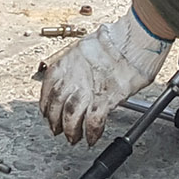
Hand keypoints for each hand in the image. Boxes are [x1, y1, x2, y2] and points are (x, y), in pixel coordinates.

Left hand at [39, 7, 172, 144]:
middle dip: (55, 120)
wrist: (133, 40)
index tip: (46, 111)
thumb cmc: (116, 41)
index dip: (46, 103)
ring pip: (70, 115)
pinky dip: (92, 133)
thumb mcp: (88, 47)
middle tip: (57, 130)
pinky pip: (94, 122)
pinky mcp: (105, 99)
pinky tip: (93, 138)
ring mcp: (88, 88)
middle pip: (57, 104)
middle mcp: (73, 76)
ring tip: (74, 138)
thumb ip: (79, 63)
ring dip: (71, 130)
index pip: (49, 86)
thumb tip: (80, 72)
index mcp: (68, 61)